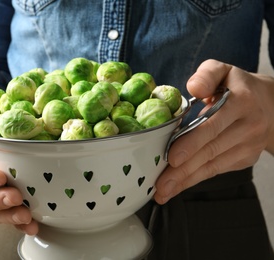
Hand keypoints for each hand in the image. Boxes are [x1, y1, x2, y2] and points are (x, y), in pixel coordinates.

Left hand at [154, 59, 273, 203]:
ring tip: (163, 191)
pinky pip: (216, 170)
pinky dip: (195, 179)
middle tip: (161, 184)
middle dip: (183, 170)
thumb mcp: (222, 70)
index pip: (213, 124)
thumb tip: (193, 88)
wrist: (270, 104)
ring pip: (213, 165)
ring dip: (186, 180)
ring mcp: (249, 145)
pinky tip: (178, 186)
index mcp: (241, 101)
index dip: (192, 142)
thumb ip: (206, 75)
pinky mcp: (245, 158)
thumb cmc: (235, 86)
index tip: (173, 157)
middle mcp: (249, 126)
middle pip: (211, 150)